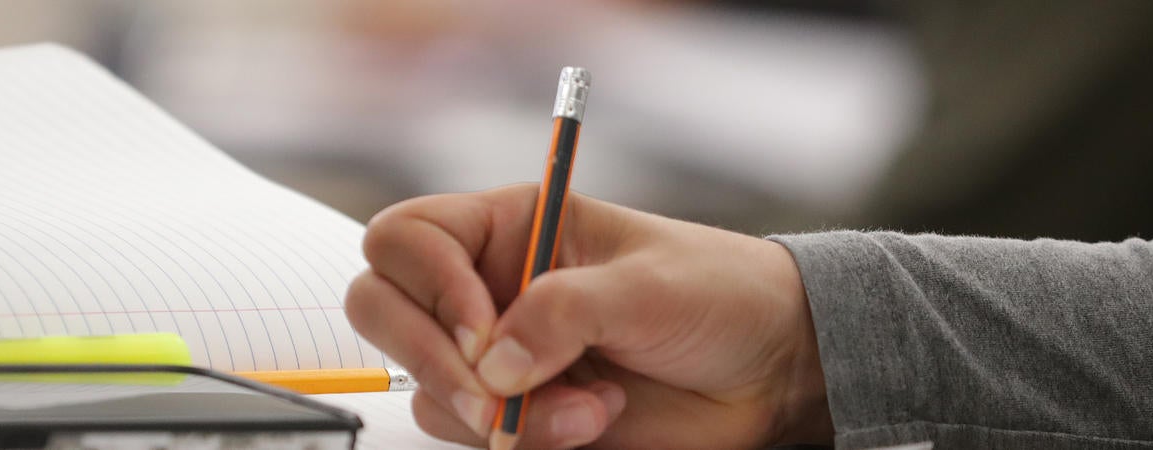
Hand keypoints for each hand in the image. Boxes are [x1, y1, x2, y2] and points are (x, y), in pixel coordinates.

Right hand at [345, 184, 833, 447]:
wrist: (769, 367)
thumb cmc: (718, 295)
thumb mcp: (647, 287)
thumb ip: (564, 311)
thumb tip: (494, 361)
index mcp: (512, 226)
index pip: (408, 237)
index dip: (426, 282)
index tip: (481, 328)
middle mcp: (491, 286)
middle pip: (384, 309)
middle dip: (429, 357)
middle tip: (492, 390)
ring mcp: (500, 354)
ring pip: (430, 388)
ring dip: (498, 412)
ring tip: (588, 407)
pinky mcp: (521, 411)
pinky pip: (475, 434)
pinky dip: (527, 440)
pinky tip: (595, 420)